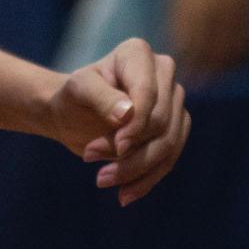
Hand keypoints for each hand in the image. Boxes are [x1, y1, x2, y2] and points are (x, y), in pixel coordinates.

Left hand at [45, 38, 189, 205]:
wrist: (72, 114)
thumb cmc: (72, 96)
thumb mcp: (77, 91)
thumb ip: (100, 97)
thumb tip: (128, 114)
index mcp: (138, 53)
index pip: (148, 95)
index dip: (135, 125)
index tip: (115, 147)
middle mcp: (164, 73)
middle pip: (161, 123)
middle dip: (128, 149)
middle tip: (89, 158)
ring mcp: (174, 101)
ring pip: (168, 145)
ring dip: (136, 169)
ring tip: (102, 180)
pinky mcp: (176, 128)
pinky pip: (169, 159)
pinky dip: (146, 179)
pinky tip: (125, 195)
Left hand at [167, 0, 248, 75]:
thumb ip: (181, 14)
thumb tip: (178, 40)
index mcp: (192, 6)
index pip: (189, 44)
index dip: (187, 62)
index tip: (182, 74)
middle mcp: (214, 12)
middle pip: (210, 53)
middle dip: (204, 71)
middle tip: (199, 83)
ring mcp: (234, 11)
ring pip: (231, 50)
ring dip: (223, 67)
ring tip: (216, 76)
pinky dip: (243, 53)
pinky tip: (236, 60)